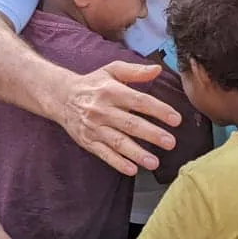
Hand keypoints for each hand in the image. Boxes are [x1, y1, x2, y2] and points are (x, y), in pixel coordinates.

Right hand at [63, 61, 184, 175]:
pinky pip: (104, 154)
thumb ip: (136, 71)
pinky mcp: (88, 141)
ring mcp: (95, 127)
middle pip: (131, 124)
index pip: (139, 101)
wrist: (61, 97)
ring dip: (137, 153)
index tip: (176, 119)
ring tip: (154, 162)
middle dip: (152, 134)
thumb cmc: (93, 83)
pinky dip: (117, 163)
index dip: (159, 110)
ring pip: (118, 142)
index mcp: (112, 91)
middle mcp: (103, 110)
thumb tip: (157, 69)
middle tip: (170, 142)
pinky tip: (132, 169)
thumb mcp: (112, 70)